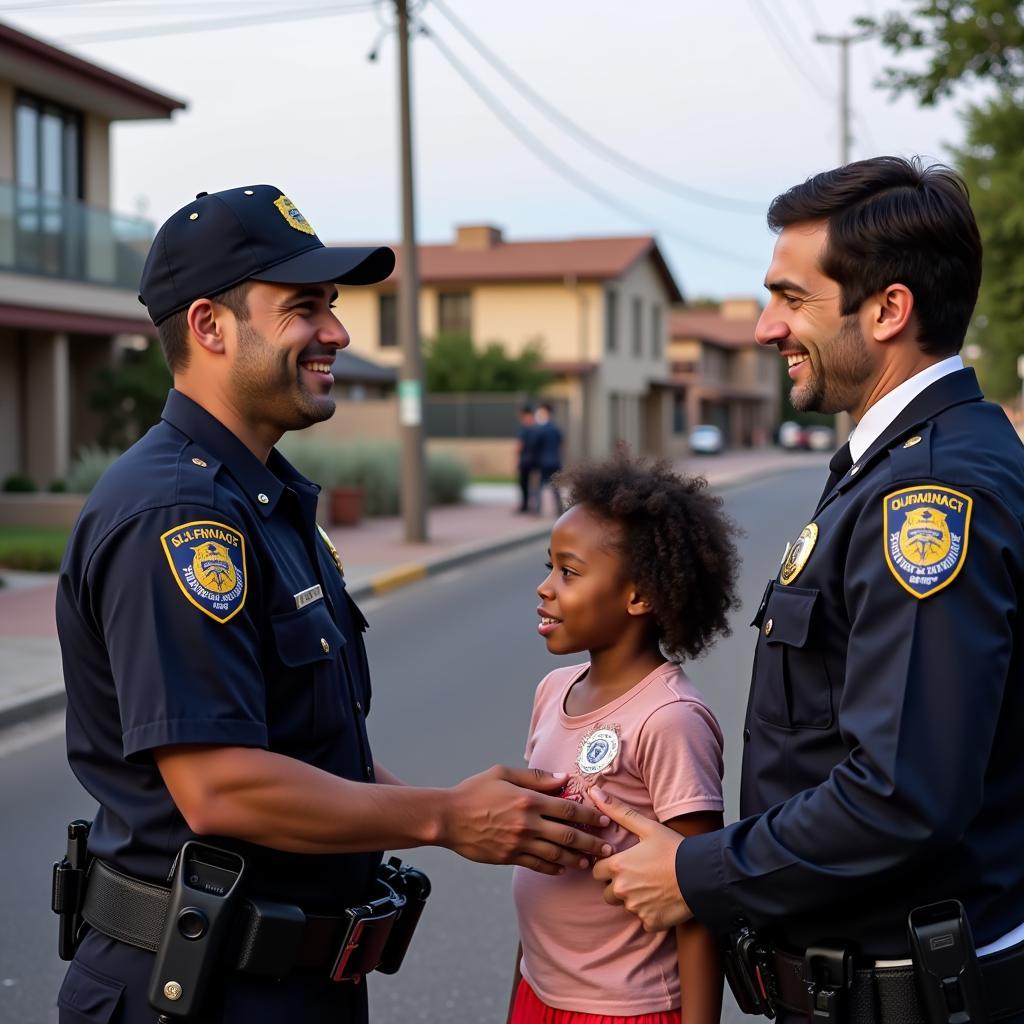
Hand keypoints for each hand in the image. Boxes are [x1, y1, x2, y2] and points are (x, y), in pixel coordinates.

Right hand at [442, 765, 612, 874]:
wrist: (447, 818)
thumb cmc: (474, 791)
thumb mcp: (503, 773)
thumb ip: (535, 777)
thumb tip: (563, 778)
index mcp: (528, 800)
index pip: (567, 809)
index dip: (589, 815)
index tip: (604, 820)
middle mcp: (527, 824)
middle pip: (568, 835)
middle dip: (591, 842)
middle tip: (608, 847)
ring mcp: (518, 843)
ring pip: (556, 854)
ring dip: (576, 858)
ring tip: (590, 861)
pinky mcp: (509, 857)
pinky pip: (537, 865)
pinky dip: (553, 867)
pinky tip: (563, 867)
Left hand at [590, 787, 692, 930]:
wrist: (701, 874)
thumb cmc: (674, 849)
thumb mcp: (647, 826)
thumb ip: (618, 811)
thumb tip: (593, 793)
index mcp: (618, 866)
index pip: (597, 872)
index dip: (608, 867)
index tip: (623, 864)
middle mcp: (621, 890)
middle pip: (608, 892)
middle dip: (618, 886)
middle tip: (640, 876)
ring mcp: (635, 908)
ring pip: (626, 906)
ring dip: (635, 899)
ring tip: (653, 886)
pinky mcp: (650, 922)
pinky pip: (644, 920)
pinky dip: (651, 913)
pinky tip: (663, 901)